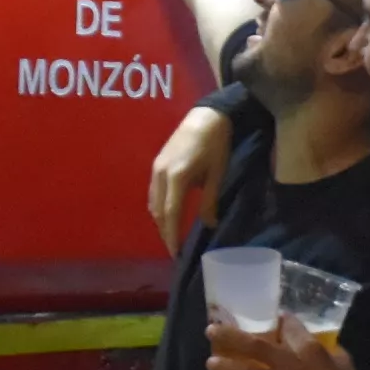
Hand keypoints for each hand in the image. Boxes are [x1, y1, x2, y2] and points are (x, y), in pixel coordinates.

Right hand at [148, 103, 233, 251]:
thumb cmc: (216, 144)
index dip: (172, 235)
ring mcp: (156, 168)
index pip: (171, 213)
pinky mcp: (156, 164)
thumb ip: (210, 200)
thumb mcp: (217, 173)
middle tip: (173, 249)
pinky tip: (168, 213)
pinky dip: (158, 207)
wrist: (206, 116)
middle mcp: (160, 174)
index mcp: (177, 177)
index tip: (175, 252)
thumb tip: (210, 225)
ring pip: (153, 202)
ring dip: (160, 220)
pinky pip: (153, 192)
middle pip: (158, 211)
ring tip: (171, 234)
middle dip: (164, 231)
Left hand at [207, 312, 358, 369]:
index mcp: (308, 348)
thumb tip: (317, 343)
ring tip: (211, 363)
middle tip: (212, 330)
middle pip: (255, 346)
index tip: (272, 318)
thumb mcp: (342, 359)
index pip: (288, 327)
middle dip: (231, 336)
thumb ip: (326, 349)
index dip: (278, 320)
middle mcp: (289, 364)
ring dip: (227, 367)